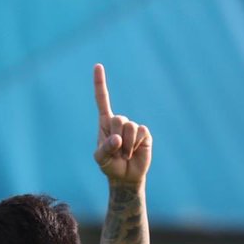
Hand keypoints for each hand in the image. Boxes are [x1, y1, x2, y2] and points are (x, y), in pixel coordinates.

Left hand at [93, 64, 151, 186]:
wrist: (126, 177)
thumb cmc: (110, 166)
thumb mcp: (100, 159)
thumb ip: (104, 149)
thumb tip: (117, 139)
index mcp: (105, 123)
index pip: (102, 99)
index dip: (100, 83)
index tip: (98, 65)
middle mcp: (119, 121)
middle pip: (117, 119)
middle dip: (116, 137)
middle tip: (117, 152)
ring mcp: (133, 127)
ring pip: (130, 126)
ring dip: (126, 144)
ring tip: (125, 154)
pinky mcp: (145, 134)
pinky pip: (141, 131)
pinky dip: (136, 144)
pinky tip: (134, 152)